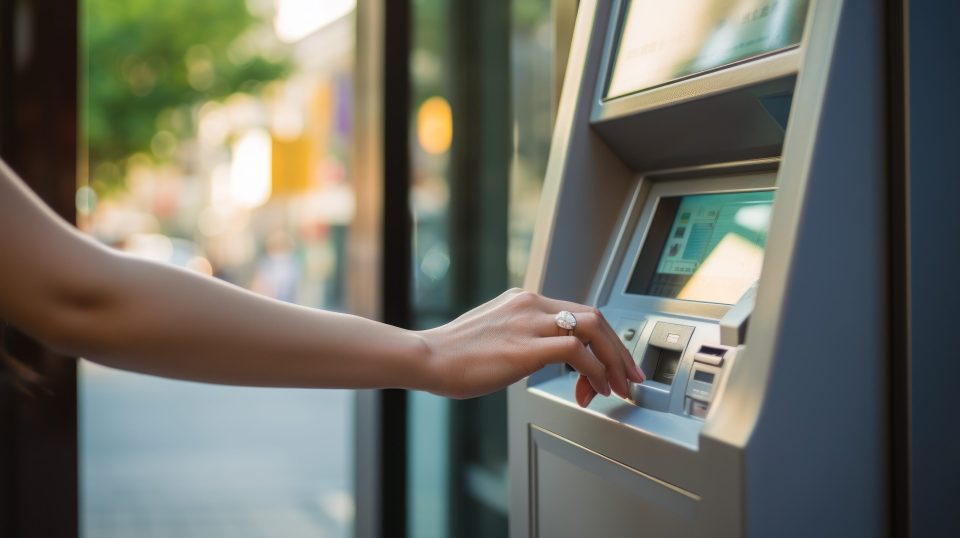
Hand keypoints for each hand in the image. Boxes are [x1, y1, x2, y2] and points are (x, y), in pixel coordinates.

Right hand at [420, 288, 644, 405]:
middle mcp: (530, 303)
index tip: (607, 365)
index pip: (577, 311)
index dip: (600, 340)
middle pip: (595, 316)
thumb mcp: (493, 336)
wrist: (427, 357)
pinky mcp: (527, 346)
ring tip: (618, 386)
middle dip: (619, 349)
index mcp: (522, 299)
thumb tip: (538, 357)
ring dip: (614, 360)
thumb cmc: (452, 356)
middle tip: (629, 376)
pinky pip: (577, 352)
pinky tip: (596, 387)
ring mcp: (529, 321)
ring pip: (594, 328)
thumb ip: (518, 337)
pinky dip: (595, 370)